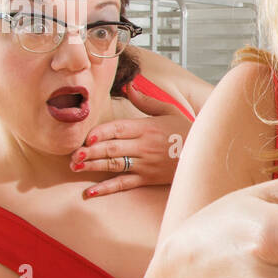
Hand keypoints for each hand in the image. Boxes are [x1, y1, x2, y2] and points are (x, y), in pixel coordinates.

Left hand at [71, 81, 193, 197]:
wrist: (205, 153)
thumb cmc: (184, 130)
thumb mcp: (168, 110)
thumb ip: (145, 100)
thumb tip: (129, 85)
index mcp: (146, 128)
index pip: (118, 129)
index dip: (101, 133)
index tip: (87, 136)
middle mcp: (143, 146)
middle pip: (112, 148)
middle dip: (90, 152)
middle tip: (72, 155)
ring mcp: (145, 164)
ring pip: (114, 165)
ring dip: (93, 166)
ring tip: (74, 167)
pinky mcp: (147, 178)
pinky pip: (124, 184)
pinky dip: (107, 188)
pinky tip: (91, 192)